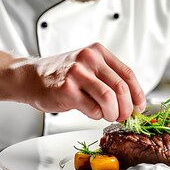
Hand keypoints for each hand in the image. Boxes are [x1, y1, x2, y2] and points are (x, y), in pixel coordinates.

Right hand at [13, 43, 145, 121]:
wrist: (29, 77)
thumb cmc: (60, 75)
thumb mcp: (86, 67)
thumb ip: (107, 78)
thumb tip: (131, 100)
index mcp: (97, 52)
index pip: (127, 74)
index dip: (137, 94)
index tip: (139, 107)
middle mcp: (89, 59)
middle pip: (121, 88)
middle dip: (126, 108)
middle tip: (124, 116)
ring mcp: (77, 74)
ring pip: (109, 98)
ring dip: (113, 113)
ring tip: (108, 116)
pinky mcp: (67, 90)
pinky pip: (92, 108)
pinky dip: (96, 115)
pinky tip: (91, 112)